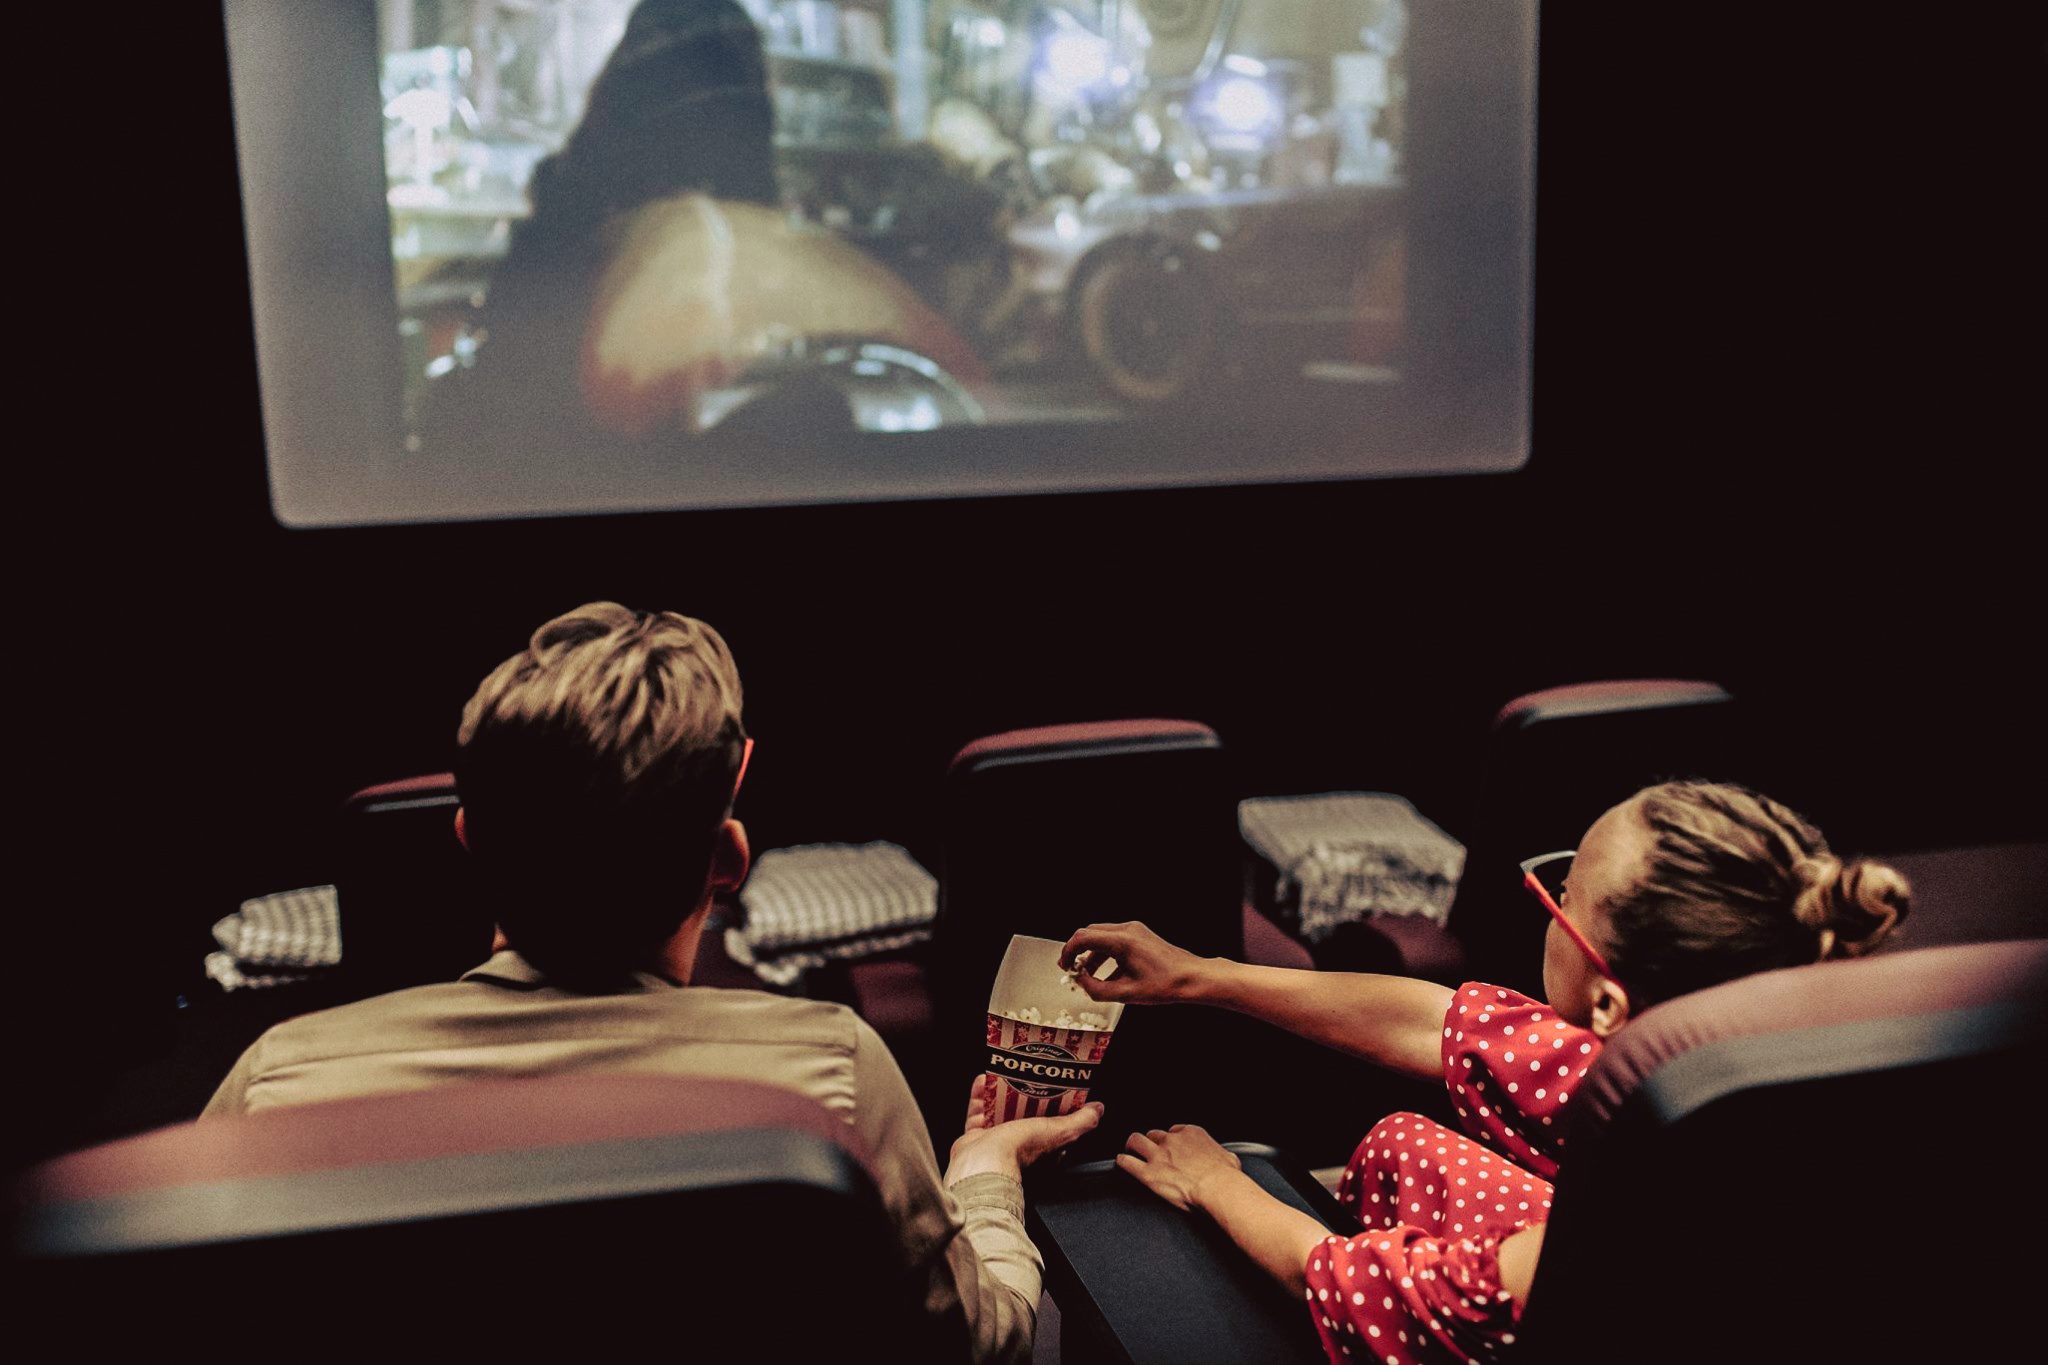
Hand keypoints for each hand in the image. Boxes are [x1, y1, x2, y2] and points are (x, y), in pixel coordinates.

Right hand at [946, 1076, 1103, 1184]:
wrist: (984, 1162)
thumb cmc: (1021, 1150)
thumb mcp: (1060, 1132)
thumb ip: (1081, 1122)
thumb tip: (1098, 1110)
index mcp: (1043, 1149)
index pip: (1053, 1126)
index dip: (1054, 1107)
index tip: (1052, 1087)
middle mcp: (1020, 1147)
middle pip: (1024, 1117)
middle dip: (1023, 1096)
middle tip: (1024, 1075)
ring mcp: (996, 1144)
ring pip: (999, 1113)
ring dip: (1000, 1093)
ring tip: (1001, 1073)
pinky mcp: (976, 1139)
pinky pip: (977, 1113)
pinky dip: (979, 1096)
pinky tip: (981, 1080)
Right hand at [1058, 921, 1208, 1003]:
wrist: (1191, 978)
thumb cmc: (1164, 985)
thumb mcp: (1125, 994)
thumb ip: (1096, 989)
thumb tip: (1080, 981)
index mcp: (1122, 941)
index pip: (1082, 938)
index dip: (1068, 952)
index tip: (1064, 965)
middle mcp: (1127, 930)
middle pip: (1089, 933)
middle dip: (1077, 951)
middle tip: (1070, 968)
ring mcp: (1135, 930)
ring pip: (1101, 936)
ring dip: (1091, 953)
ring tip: (1086, 974)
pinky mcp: (1140, 935)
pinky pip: (1114, 940)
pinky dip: (1104, 953)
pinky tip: (1105, 974)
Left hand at [1116, 1124, 1242, 1212]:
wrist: (1219, 1188)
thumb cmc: (1227, 1176)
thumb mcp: (1228, 1158)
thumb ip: (1220, 1155)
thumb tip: (1225, 1160)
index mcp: (1192, 1134)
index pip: (1175, 1131)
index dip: (1171, 1139)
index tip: (1171, 1147)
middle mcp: (1172, 1141)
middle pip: (1154, 1134)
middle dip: (1152, 1142)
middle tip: (1151, 1150)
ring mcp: (1158, 1156)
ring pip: (1136, 1141)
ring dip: (1133, 1146)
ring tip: (1130, 1151)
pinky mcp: (1148, 1173)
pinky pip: (1127, 1163)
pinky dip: (1122, 1162)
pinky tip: (1121, 1163)